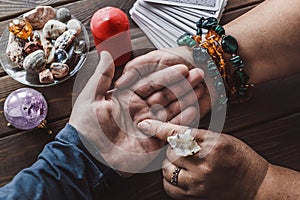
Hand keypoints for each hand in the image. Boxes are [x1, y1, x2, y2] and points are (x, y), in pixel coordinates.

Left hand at [69, 51, 204, 175]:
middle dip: (182, 84)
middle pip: (165, 95)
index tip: (183, 67)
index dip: (167, 75)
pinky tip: (195, 110)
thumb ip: (103, 75)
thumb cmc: (86, 126)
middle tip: (199, 75)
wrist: (88, 156)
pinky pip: (170, 129)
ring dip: (186, 99)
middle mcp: (140, 110)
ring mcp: (148, 125)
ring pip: (170, 109)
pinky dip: (182, 121)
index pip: (151, 83)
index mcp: (127, 98)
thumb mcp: (91, 96)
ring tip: (202, 89)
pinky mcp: (153, 141)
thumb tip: (105, 52)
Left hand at [137, 119, 268, 199]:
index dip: (158, 128)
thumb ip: (197, 136)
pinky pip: (168, 186)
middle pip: (171, 151)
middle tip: (185, 150)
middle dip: (174, 149)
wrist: (255, 184)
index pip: (179, 134)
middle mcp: (204, 163)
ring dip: (171, 163)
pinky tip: (181, 175)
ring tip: (185, 163)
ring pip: (167, 168)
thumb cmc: (239, 157)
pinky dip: (169, 179)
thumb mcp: (221, 138)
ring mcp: (199, 182)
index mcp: (213, 144)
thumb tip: (172, 133)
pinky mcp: (195, 195)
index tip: (144, 124)